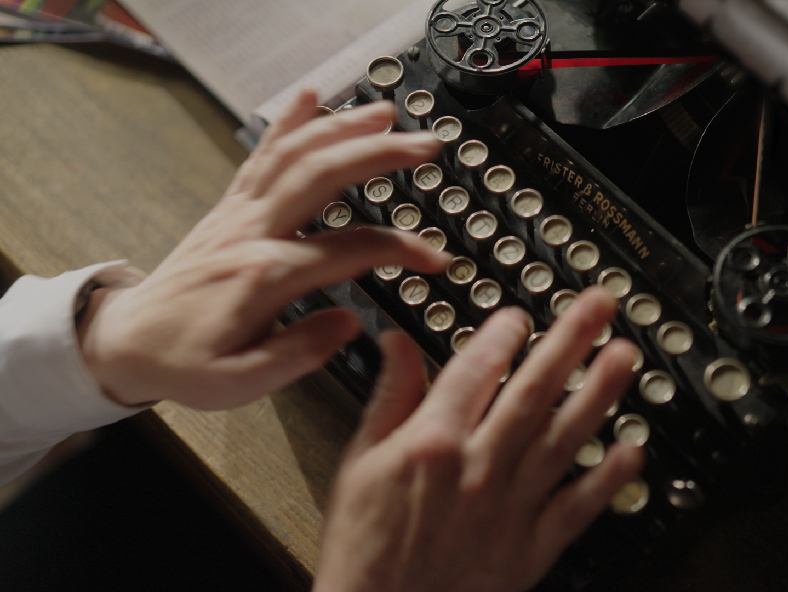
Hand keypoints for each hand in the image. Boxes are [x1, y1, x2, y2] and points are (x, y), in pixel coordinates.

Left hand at [77, 89, 449, 408]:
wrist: (130, 340)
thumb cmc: (184, 362)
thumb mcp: (240, 381)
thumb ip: (299, 353)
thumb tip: (348, 322)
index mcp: (264, 275)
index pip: (350, 250)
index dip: (401, 250)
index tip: (434, 259)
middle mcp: (252, 232)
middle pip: (321, 175)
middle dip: (378, 153)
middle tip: (424, 145)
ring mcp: (239, 213)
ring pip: (294, 154)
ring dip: (342, 126)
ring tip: (385, 113)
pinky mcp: (231, 207)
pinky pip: (262, 154)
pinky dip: (289, 122)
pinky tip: (311, 97)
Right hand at [313, 287, 645, 591]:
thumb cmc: (364, 545)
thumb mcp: (359, 461)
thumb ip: (389, 396)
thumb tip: (396, 343)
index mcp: (431, 443)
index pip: (477, 369)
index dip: (505, 333)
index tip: (521, 314)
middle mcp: (477, 470)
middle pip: (533, 392)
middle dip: (571, 341)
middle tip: (599, 307)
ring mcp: (508, 509)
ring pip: (563, 439)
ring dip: (599, 394)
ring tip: (625, 357)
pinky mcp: (529, 549)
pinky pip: (577, 508)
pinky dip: (608, 479)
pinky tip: (633, 450)